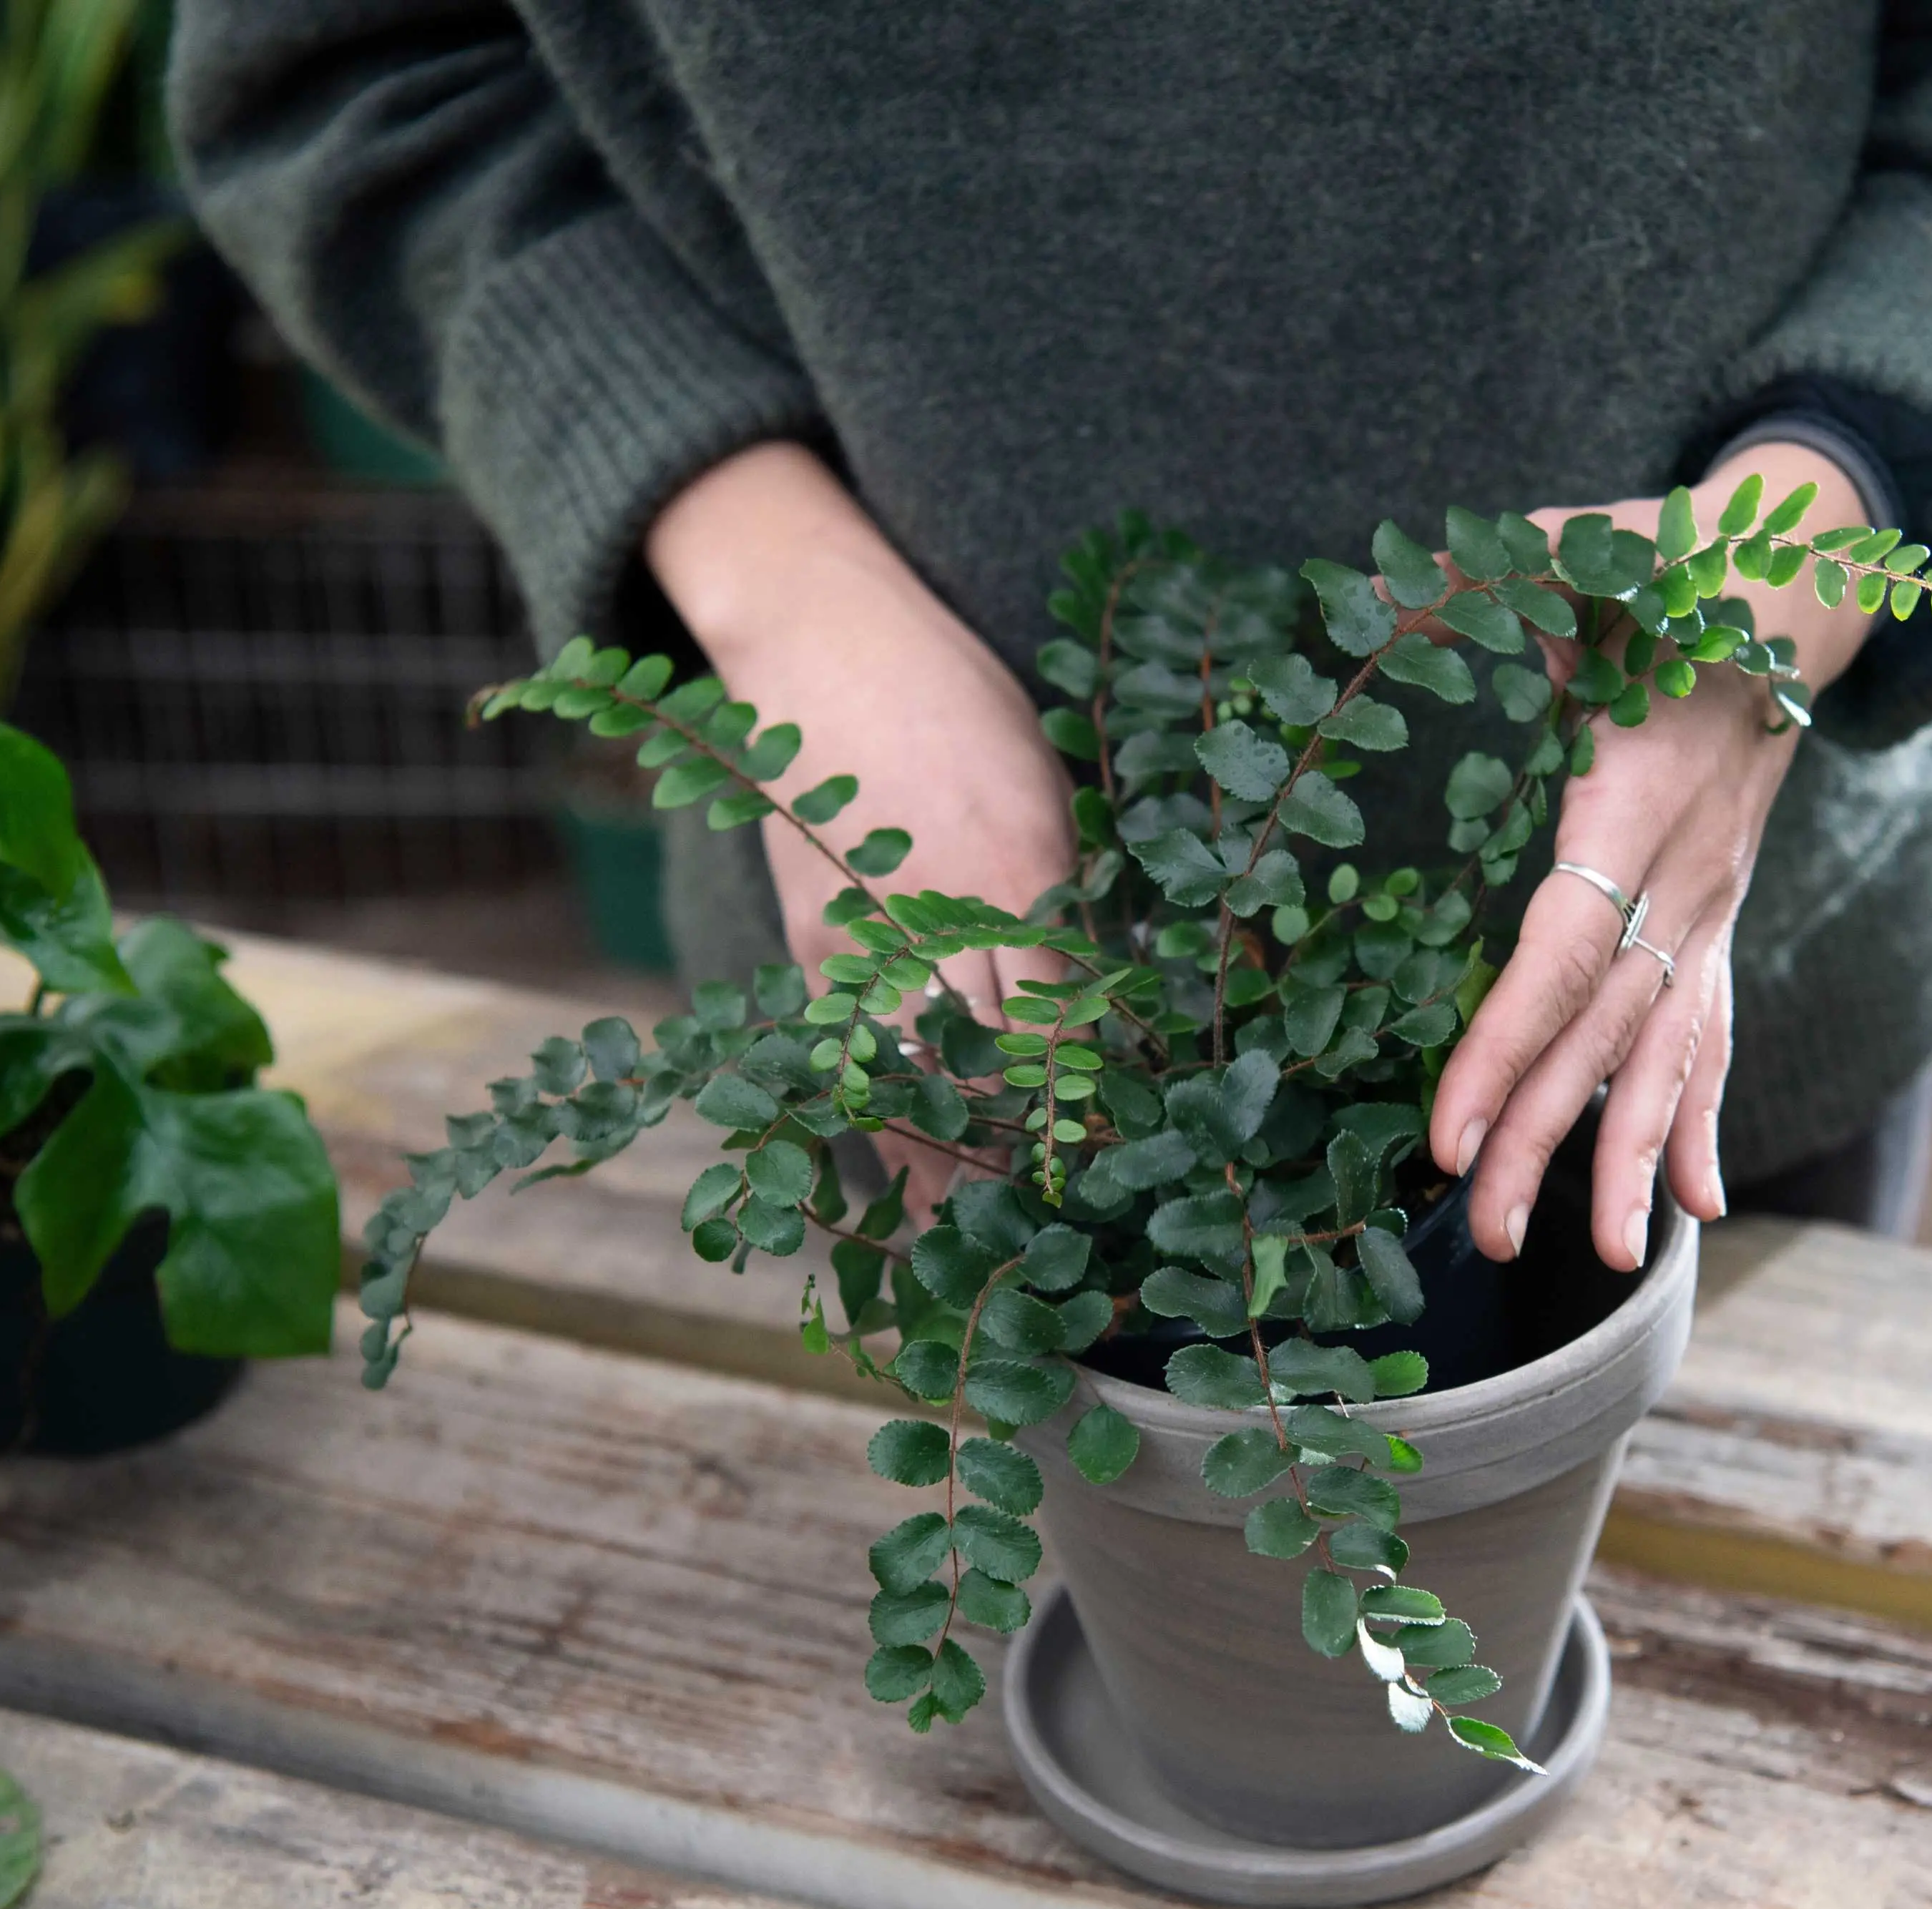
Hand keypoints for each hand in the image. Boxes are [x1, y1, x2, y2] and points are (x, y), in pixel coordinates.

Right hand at [648, 442, 1075, 1198]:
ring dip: (956, 1158)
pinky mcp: (814, 936)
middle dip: (1030, 1139)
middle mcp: (946, 907)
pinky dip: (888, 1121)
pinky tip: (912, 1189)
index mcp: (1023, 864)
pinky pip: (855, 1050)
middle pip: (996, 1053)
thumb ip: (1059, 895)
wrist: (824, 646)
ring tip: (986, 1239)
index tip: (1117, 1154)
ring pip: (918, 1070)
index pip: (1064, 1008)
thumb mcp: (1039, 790)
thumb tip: (1091, 999)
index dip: (1085, 1091)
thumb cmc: (958, 707)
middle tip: (1065, 1222)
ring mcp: (868, 927)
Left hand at [1426, 443, 1875, 1270]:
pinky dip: (1698, 1118)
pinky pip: (1713, 1031)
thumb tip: (1397, 572)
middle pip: (1609, 1029)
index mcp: (1639, 801)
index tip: (1452, 1134)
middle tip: (1489, 1232)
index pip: (1563, 949)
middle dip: (1550, 1138)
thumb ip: (1504, 564)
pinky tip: (1689, 1207)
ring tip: (1599, 1259)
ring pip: (1670, 1050)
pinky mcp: (1721, 917)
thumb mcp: (1594, 547)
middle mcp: (1688, 873)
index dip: (1507, 1045)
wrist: (1798, 583)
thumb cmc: (1674, 568)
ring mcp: (1713, 904)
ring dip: (1629, 1156)